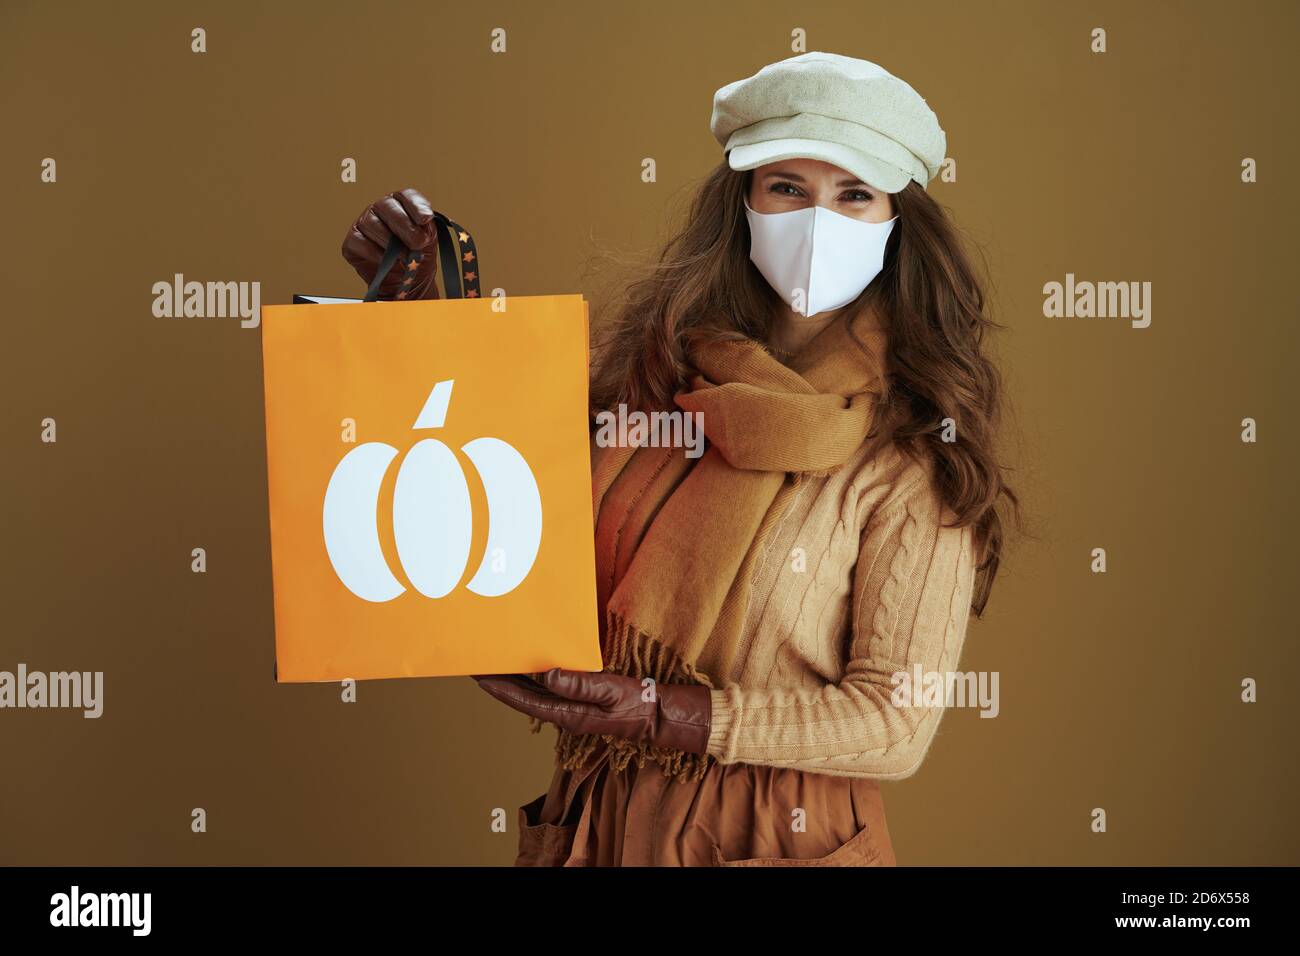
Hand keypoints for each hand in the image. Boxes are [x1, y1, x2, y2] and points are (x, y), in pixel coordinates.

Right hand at [341, 187, 439, 299]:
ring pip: (371, 223)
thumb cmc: (418, 257)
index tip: (425, 219)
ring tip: (405, 257)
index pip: (406, 196)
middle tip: (417, 243)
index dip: (416, 205)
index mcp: (402, 204)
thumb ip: (426, 228)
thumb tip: (424, 221)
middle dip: (404, 225)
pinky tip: (386, 261)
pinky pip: (359, 241)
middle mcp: (381, 209)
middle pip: (387, 205)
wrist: (408, 282)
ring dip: (390, 242)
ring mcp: (364, 224)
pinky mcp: (352, 242)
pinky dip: (374, 252)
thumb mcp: (428, 241)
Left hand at [473, 668, 711, 753]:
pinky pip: (548, 689)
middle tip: (477, 662)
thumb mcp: (612, 691)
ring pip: (533, 693)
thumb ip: (580, 685)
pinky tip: (529, 665)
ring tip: (496, 660)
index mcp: (568, 714)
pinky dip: (533, 676)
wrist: (660, 715)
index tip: (478, 674)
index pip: (523, 700)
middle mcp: (564, 713)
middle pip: (522, 697)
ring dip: (514, 678)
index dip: (498, 688)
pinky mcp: (581, 701)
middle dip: (499, 681)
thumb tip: (547, 675)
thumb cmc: (639, 703)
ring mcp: (572, 708)